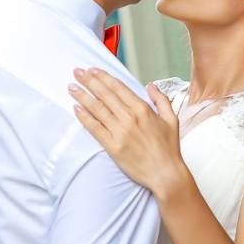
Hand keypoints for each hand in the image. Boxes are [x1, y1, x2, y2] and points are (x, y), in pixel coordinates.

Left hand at [69, 68, 185, 194]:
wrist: (165, 173)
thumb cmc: (169, 149)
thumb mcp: (172, 119)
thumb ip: (161, 100)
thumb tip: (151, 86)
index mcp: (143, 110)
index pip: (119, 88)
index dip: (104, 77)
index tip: (93, 70)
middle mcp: (130, 118)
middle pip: (105, 95)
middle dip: (89, 81)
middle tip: (77, 72)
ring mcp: (120, 132)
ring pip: (97, 109)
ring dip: (83, 96)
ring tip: (72, 87)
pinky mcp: (112, 146)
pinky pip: (95, 128)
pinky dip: (84, 117)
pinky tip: (76, 108)